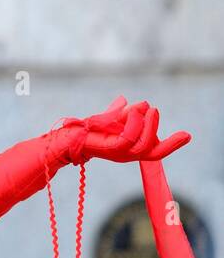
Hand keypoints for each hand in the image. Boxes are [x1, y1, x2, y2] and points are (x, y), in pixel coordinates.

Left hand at [66, 97, 190, 163]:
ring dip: (146, 124)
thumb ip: (124, 113)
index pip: (155, 150)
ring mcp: (119, 154)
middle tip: (156, 110)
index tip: (187, 135)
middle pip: (154, 151)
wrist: (69, 137)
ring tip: (145, 107)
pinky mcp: (111, 149)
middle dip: (162, 134)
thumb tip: (137, 102)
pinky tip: (131, 111)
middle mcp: (127, 155)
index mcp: (131, 149)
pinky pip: (128, 138)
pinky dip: (133, 123)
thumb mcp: (111, 119)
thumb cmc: (89, 129)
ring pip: (143, 144)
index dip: (172, 144)